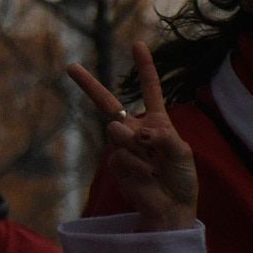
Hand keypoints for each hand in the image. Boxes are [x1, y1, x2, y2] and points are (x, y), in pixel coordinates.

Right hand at [67, 42, 197, 231]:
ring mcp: (122, 146)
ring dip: (136, 145)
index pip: (150, 90)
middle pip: (108, 102)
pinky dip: (138, 166)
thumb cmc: (180, 179)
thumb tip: (137, 132)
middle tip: (70, 67)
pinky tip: (147, 177)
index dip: (144, 67)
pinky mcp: (115, 163)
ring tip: (152, 165)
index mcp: (156, 122)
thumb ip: (164, 137)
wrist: (169, 208)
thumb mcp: (182, 154)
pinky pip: (121, 155)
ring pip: (117, 130)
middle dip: (88, 84)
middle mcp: (135, 129)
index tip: (137, 44)